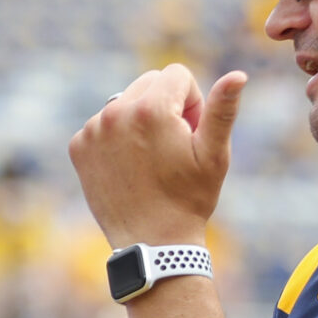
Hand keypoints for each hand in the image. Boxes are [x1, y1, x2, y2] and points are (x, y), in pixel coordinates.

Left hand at [69, 64, 246, 249]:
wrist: (151, 243)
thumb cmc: (189, 198)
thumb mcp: (214, 154)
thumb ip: (222, 110)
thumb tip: (238, 74)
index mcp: (151, 108)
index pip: (177, 75)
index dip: (191, 103)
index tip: (189, 133)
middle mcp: (116, 112)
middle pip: (148, 83)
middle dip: (165, 106)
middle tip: (171, 147)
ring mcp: (93, 130)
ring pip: (124, 103)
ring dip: (139, 121)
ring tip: (149, 160)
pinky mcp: (79, 147)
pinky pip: (102, 124)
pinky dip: (116, 139)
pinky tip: (128, 167)